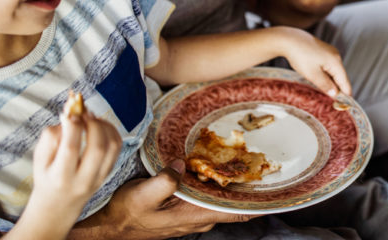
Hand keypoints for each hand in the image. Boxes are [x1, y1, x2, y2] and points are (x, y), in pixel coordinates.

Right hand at [28, 112, 122, 220]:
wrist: (58, 206)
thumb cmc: (47, 176)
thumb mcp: (39, 159)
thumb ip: (51, 137)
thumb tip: (69, 114)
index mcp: (60, 177)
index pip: (71, 149)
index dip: (72, 127)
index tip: (70, 113)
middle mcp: (83, 180)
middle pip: (97, 148)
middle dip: (93, 124)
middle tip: (84, 112)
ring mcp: (99, 178)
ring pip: (112, 147)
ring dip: (105, 126)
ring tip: (91, 117)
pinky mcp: (108, 173)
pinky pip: (117, 148)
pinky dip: (112, 131)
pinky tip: (100, 125)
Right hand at [69, 160, 255, 239]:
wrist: (107, 228)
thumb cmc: (124, 215)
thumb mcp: (142, 195)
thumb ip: (165, 180)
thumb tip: (181, 163)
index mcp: (195, 215)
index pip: (238, 212)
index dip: (261, 203)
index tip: (281, 190)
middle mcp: (199, 217)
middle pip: (234, 203)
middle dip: (250, 187)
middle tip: (267, 163)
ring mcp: (191, 214)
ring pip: (220, 198)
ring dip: (232, 183)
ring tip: (247, 159)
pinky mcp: (182, 209)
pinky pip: (206, 195)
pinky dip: (215, 182)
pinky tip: (215, 166)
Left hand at [271, 26, 351, 97]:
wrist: (289, 39)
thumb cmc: (300, 56)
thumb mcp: (312, 75)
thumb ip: (325, 85)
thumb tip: (336, 94)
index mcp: (336, 62)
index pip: (345, 82)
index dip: (345, 95)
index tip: (344, 107)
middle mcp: (336, 56)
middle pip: (340, 77)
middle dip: (336, 89)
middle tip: (332, 103)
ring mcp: (330, 52)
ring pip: (333, 72)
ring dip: (330, 82)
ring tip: (324, 92)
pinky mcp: (323, 51)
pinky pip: (328, 66)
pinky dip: (325, 74)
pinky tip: (318, 80)